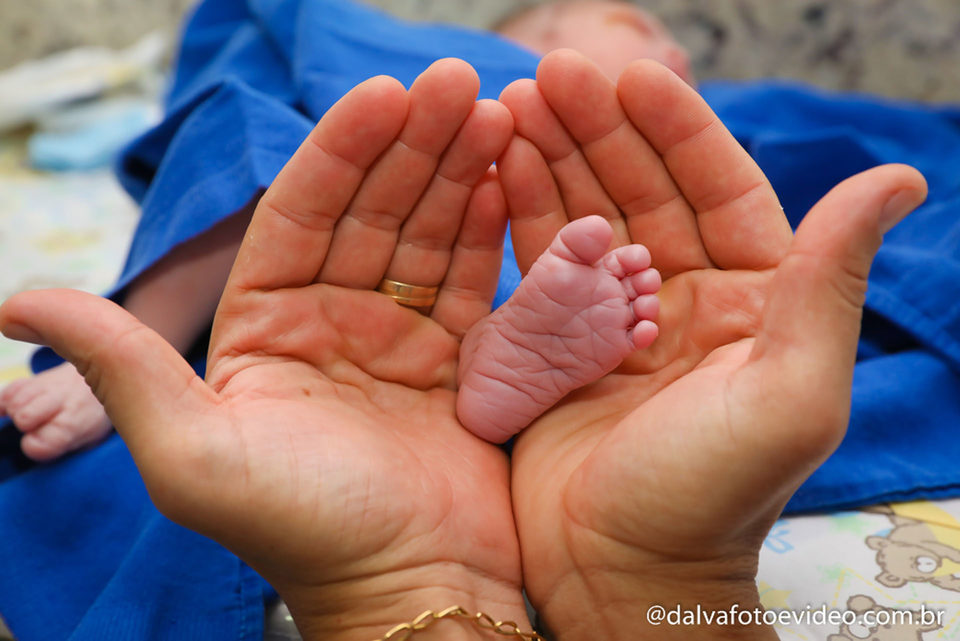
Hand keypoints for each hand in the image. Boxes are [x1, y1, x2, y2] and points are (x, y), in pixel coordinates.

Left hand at [0, 59, 528, 640]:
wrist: (412, 590)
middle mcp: (332, 320)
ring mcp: (400, 336)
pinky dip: (489, 228)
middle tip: (461, 82)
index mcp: (266, 326)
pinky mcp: (459, 358)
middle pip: (374, 209)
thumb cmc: (303, 532)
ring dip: (459, 170)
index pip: (304, 212)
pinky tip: (504, 178)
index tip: (388, 94)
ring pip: (428, 232)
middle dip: (416, 143)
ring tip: (495, 111)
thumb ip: (119, 363)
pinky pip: (471, 278)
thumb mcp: (192, 452)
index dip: (344, 150)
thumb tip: (10, 298)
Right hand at [498, 50, 926, 639]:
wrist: (620, 576)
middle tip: (547, 75)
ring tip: (508, 108)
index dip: (673, 128)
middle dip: (595, 131)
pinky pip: (538, 266)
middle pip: (640, 190)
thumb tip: (901, 177)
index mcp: (752, 300)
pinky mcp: (558, 346)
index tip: (626, 76)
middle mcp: (685, 300)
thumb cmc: (711, 496)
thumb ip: (832, 282)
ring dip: (549, 161)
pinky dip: (515, 218)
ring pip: (584, 218)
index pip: (715, 187)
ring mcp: (615, 321)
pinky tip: (491, 170)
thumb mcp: (789, 391)